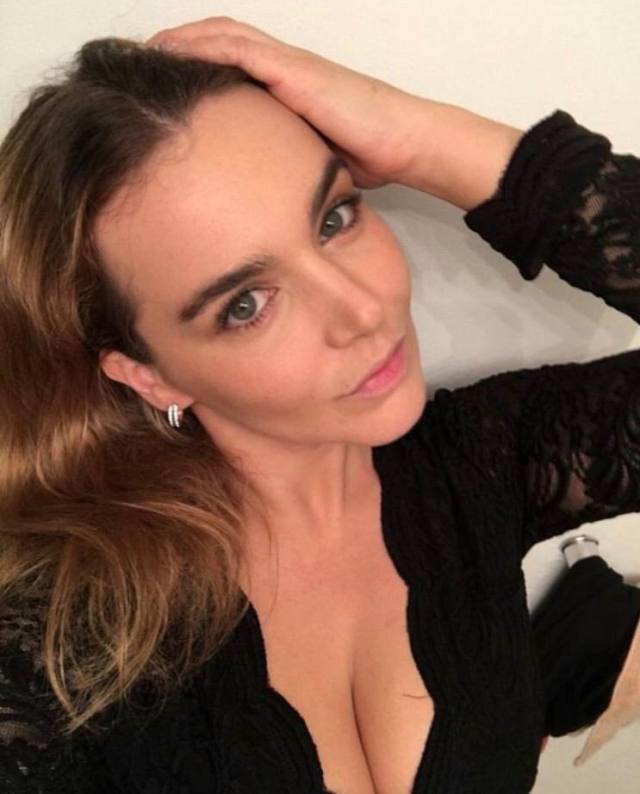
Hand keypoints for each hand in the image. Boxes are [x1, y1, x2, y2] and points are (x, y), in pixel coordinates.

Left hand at [145, 17, 433, 189]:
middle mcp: (283, 68)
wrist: (403, 140)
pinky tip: (175, 53)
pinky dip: (203, 47)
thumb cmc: (368, 152)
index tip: (164, 83)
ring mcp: (287, 65)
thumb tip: (260, 190)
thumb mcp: (312, 157)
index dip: (196, 66)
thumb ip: (284, 159)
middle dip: (179, 47)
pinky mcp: (292, 70)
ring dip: (182, 40)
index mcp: (287, 87)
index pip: (232, 64)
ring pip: (223, 37)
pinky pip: (238, 49)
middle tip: (140, 61)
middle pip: (220, 43)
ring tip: (146, 52)